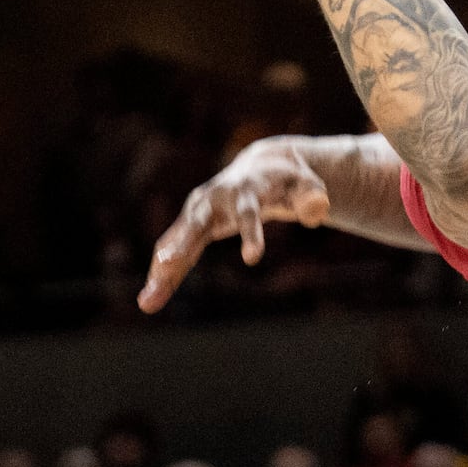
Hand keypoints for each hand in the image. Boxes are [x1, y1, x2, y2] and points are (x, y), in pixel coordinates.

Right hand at [139, 137, 331, 312]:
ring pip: (177, 240)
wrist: (261, 166)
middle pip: (196, 224)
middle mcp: (214, 197)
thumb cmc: (288, 180)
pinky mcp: (192, 224)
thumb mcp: (308, 186)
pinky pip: (174, 250)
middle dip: (181, 245)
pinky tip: (150, 298)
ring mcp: (198, 210)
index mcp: (246, 189)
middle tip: (167, 265)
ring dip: (162, 269)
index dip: (252, 234)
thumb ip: (312, 197)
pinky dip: (162, 273)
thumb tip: (318, 211)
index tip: (254, 258)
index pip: (249, 213)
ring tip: (148, 300)